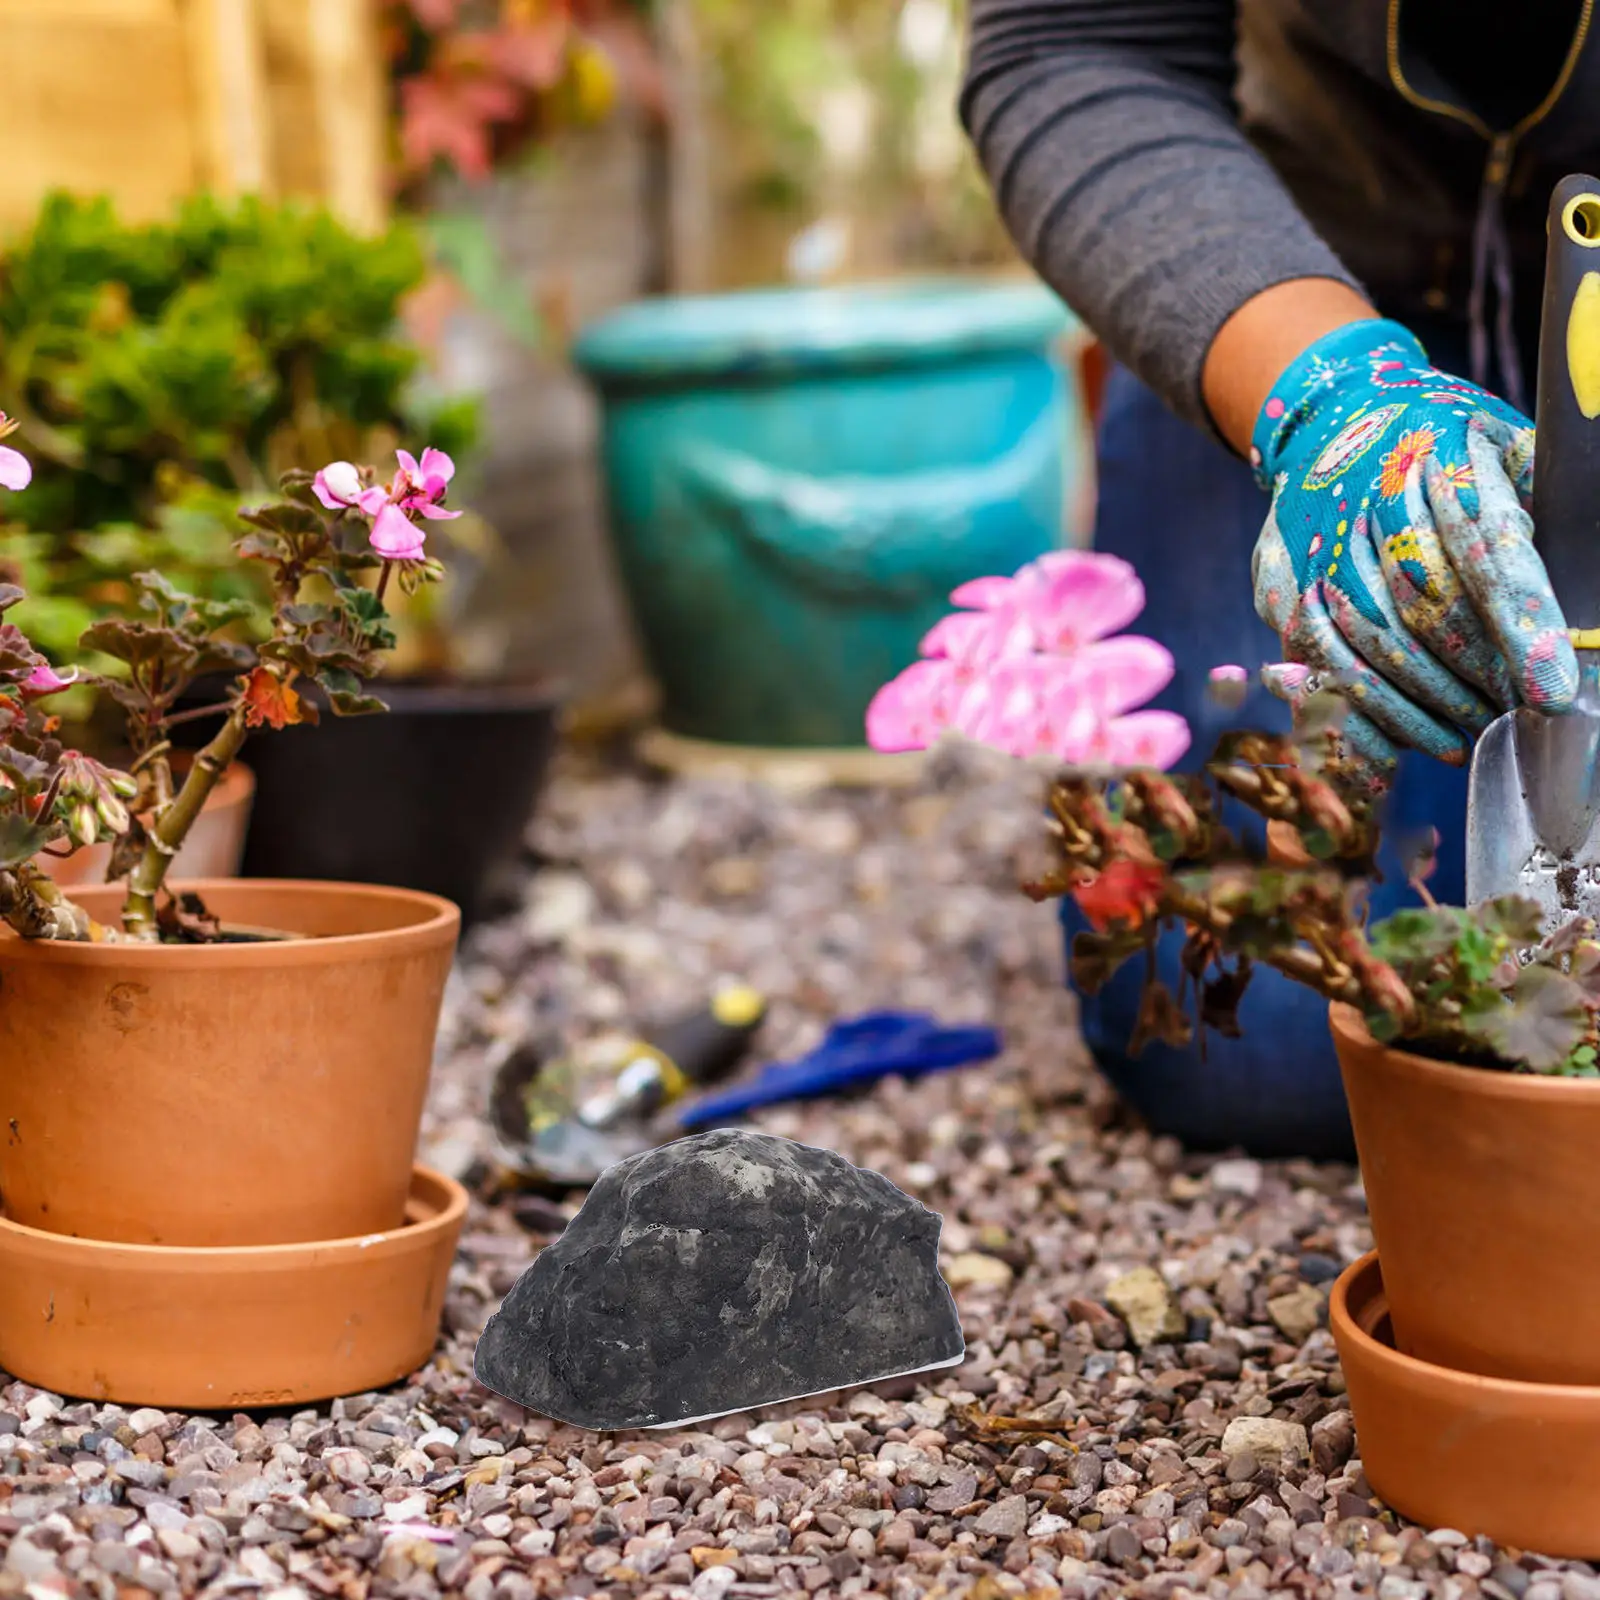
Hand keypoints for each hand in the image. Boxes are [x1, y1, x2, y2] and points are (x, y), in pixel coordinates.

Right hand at [1250, 319, 1577, 793]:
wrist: (1329, 419)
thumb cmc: (1438, 440)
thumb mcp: (1503, 441)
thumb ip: (1540, 499)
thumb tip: (1587, 586)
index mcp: (1433, 456)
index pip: (1483, 551)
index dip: (1520, 626)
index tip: (1552, 691)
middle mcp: (1364, 508)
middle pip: (1422, 614)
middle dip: (1474, 680)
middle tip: (1515, 718)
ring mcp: (1314, 553)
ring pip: (1365, 650)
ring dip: (1420, 709)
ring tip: (1464, 737)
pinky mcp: (1280, 591)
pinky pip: (1317, 668)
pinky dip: (1358, 716)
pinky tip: (1400, 745)